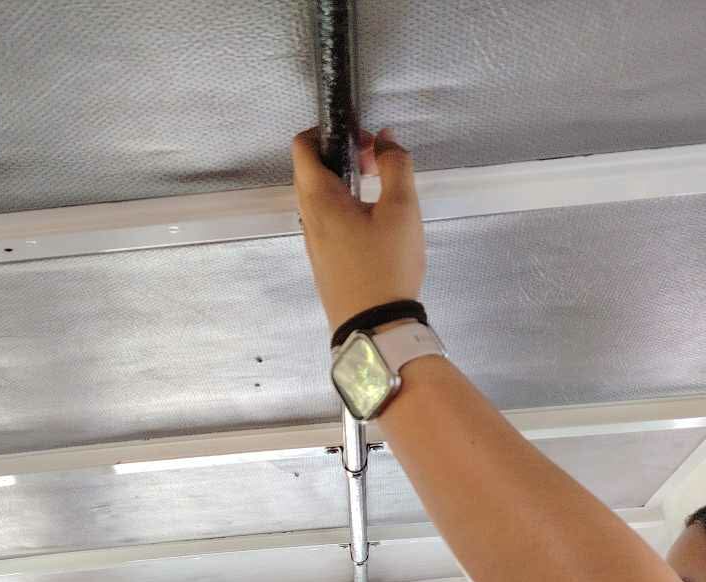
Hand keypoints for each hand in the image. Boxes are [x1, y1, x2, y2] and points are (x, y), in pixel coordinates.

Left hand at [290, 127, 425, 332]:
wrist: (375, 328)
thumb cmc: (387, 266)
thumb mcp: (402, 209)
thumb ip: (396, 165)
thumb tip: (387, 139)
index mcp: (319, 199)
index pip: (302, 146)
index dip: (329, 130)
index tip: (362, 140)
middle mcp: (308, 218)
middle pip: (312, 169)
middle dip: (343, 155)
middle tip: (377, 164)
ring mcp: (313, 241)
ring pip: (320, 196)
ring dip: (345, 182)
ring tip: (380, 191)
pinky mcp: (323, 260)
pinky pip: (327, 220)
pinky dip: (345, 206)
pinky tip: (373, 220)